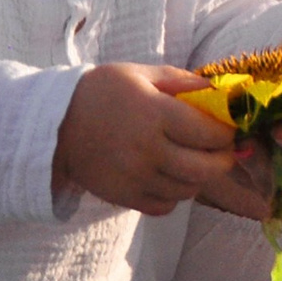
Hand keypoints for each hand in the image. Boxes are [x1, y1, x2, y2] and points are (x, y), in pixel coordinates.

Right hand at [52, 63, 241, 213]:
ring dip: (198, 177)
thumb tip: (221, 90)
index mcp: (155, 114)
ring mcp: (135, 177)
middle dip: (222, 160)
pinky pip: (165, 206)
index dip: (227, 133)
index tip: (227, 128)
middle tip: (222, 151)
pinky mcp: (123, 197)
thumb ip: (183, 82)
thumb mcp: (142, 75)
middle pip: (205, 168)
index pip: (210, 133)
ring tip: (193, 161)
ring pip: (188, 190)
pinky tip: (168, 176)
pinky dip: (174, 195)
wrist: (54, 124)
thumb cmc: (102, 92)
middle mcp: (147, 149)